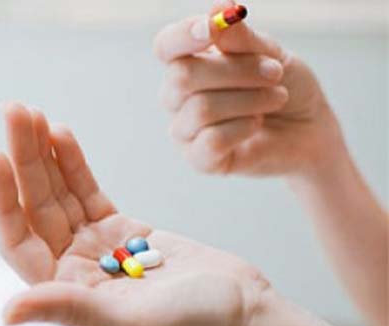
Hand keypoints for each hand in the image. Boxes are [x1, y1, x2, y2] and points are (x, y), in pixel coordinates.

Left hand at [0, 102, 268, 325]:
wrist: (245, 309)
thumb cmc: (196, 324)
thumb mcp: (132, 321)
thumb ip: (71, 310)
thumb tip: (6, 313)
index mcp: (68, 291)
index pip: (20, 240)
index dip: (4, 200)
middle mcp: (76, 267)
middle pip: (39, 207)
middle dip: (24, 159)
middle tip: (15, 111)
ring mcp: (98, 245)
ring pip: (61, 193)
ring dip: (45, 154)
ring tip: (31, 114)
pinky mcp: (122, 228)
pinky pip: (88, 190)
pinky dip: (74, 163)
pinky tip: (61, 134)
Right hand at [154, 0, 346, 177]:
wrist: (309, 131)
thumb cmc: (285, 87)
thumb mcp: (271, 55)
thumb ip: (242, 39)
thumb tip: (218, 10)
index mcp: (188, 63)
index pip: (166, 46)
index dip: (182, 36)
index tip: (210, 28)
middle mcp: (178, 97)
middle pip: (182, 76)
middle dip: (236, 70)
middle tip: (275, 71)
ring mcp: (185, 130)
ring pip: (201, 109)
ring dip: (249, 100)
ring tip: (277, 97)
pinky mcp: (199, 160)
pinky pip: (211, 141)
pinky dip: (243, 128)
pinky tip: (257, 124)